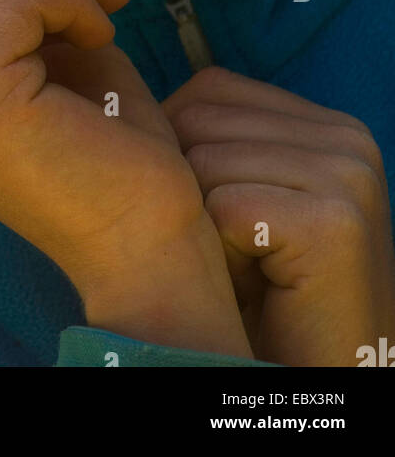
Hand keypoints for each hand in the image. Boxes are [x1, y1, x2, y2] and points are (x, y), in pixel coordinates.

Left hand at [162, 66, 394, 365]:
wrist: (318, 382)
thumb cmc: (267, 298)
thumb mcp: (248, 197)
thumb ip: (215, 139)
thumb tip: (122, 94)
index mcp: (330, 125)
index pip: (210, 90)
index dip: (183, 151)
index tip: (222, 217)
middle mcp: (349, 138)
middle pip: (197, 121)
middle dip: (190, 189)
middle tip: (242, 253)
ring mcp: (348, 177)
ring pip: (202, 163)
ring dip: (205, 227)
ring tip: (253, 270)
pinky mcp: (333, 223)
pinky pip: (223, 208)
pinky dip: (222, 256)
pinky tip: (261, 287)